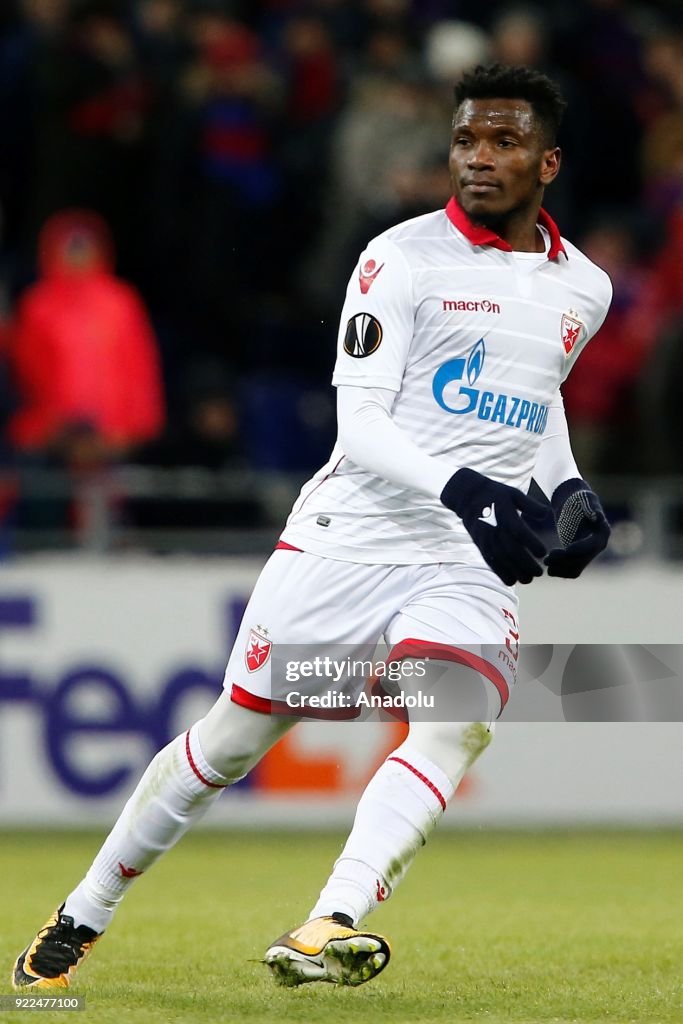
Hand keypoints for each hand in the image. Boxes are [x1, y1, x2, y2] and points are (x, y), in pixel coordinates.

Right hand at [441, 467, 547, 585]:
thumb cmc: (496, 494)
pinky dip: (500, 573)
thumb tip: (547, 513)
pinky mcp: (481, 545)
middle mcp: (494, 528)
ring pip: (501, 559)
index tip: (543, 553)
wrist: (468, 497)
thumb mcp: (514, 494)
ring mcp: (486, 539)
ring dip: (514, 572)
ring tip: (528, 580)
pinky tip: (511, 581)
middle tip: (539, 573)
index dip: (531, 543)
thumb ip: (531, 505)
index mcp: (505, 514)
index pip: (519, 531)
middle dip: (526, 564)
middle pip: (511, 550)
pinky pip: (490, 562)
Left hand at [544, 478, 609, 577]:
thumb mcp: (584, 499)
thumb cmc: (578, 498)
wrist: (572, 505)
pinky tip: (547, 566)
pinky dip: (559, 571)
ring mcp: (587, 554)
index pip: (593, 545)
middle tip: (547, 557)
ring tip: (545, 561)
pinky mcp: (576, 558)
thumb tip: (597, 516)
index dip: (580, 549)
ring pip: (576, 569)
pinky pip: (569, 571)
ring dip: (560, 569)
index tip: (566, 549)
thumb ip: (591, 507)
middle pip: (583, 560)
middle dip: (565, 560)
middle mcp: (597, 546)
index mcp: (602, 532)